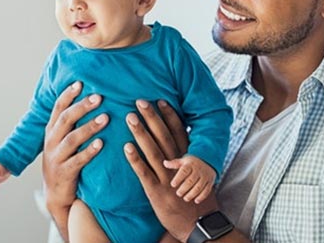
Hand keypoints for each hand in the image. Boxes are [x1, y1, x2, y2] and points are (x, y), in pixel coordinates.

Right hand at [42, 81, 108, 238]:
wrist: (55, 194)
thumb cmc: (64, 160)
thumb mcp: (61, 140)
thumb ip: (70, 122)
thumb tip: (90, 97)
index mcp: (51, 130)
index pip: (58, 108)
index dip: (68, 95)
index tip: (81, 83)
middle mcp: (51, 141)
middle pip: (65, 120)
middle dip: (82, 107)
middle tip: (99, 97)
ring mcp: (56, 157)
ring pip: (72, 139)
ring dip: (89, 127)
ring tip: (105, 118)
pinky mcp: (64, 173)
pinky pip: (77, 160)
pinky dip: (89, 151)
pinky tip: (101, 144)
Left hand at [124, 99, 213, 241]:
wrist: (198, 224)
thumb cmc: (195, 197)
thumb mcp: (196, 174)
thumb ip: (186, 157)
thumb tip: (179, 138)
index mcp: (187, 160)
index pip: (178, 132)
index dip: (169, 115)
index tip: (160, 99)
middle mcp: (177, 166)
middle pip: (164, 137)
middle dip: (152, 118)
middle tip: (140, 101)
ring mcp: (167, 178)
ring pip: (153, 151)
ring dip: (141, 133)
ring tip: (130, 117)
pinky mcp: (156, 192)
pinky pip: (144, 173)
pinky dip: (135, 159)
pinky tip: (126, 146)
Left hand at [164, 155, 215, 203]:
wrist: (208, 161)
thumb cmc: (192, 163)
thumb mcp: (183, 161)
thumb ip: (174, 163)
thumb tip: (164, 163)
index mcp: (190, 165)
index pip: (184, 171)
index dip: (178, 178)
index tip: (172, 184)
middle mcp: (198, 170)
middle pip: (191, 180)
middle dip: (184, 188)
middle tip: (178, 193)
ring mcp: (205, 176)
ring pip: (199, 187)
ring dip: (192, 194)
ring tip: (185, 198)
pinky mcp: (210, 182)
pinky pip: (207, 190)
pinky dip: (202, 196)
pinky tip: (196, 200)